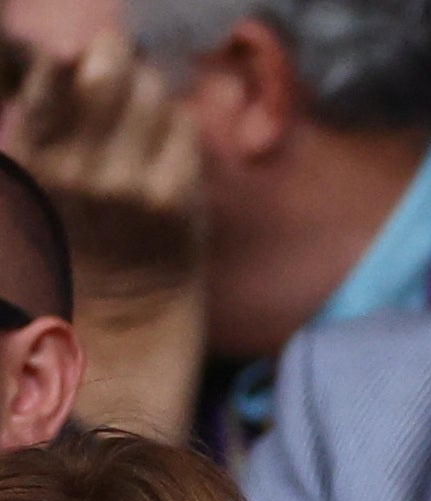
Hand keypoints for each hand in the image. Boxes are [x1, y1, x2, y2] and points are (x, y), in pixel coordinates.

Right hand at [1, 30, 201, 292]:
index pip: (52, 74)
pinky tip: (168, 153)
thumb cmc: (87, 223)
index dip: (76, 58)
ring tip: (146, 123)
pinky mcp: (171, 197)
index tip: (85, 64)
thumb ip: (57, 114)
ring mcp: (124, 182)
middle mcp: (72, 166)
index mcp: (31, 154)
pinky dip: (179, 127)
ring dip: (154, 95)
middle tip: (126, 81)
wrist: (126, 301)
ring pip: (151, 93)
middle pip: (108, 73)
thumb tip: (79, 55)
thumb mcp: (47, 168)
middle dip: (122, 64)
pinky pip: (184, 124)